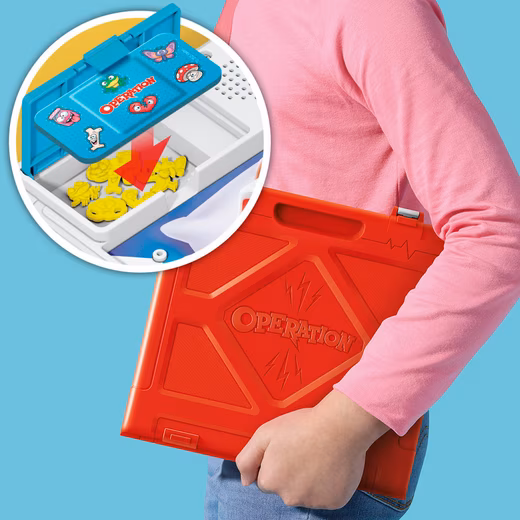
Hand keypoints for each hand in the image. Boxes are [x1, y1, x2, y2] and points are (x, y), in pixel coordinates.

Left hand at [236, 389, 388, 509]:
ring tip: (318, 455)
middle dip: (291, 472)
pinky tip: (329, 465)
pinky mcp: (334, 501)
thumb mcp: (265, 432)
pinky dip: (327, 484)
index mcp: (271, 480)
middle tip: (303, 449)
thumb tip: (245, 480)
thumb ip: (247, 458)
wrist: (340, 425)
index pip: (266, 479)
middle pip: (285, 488)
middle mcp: (289, 497)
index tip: (286, 449)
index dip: (275, 462)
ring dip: (309, 479)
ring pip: (305, 492)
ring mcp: (313, 501)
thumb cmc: (304, 425)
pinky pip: (326, 496)